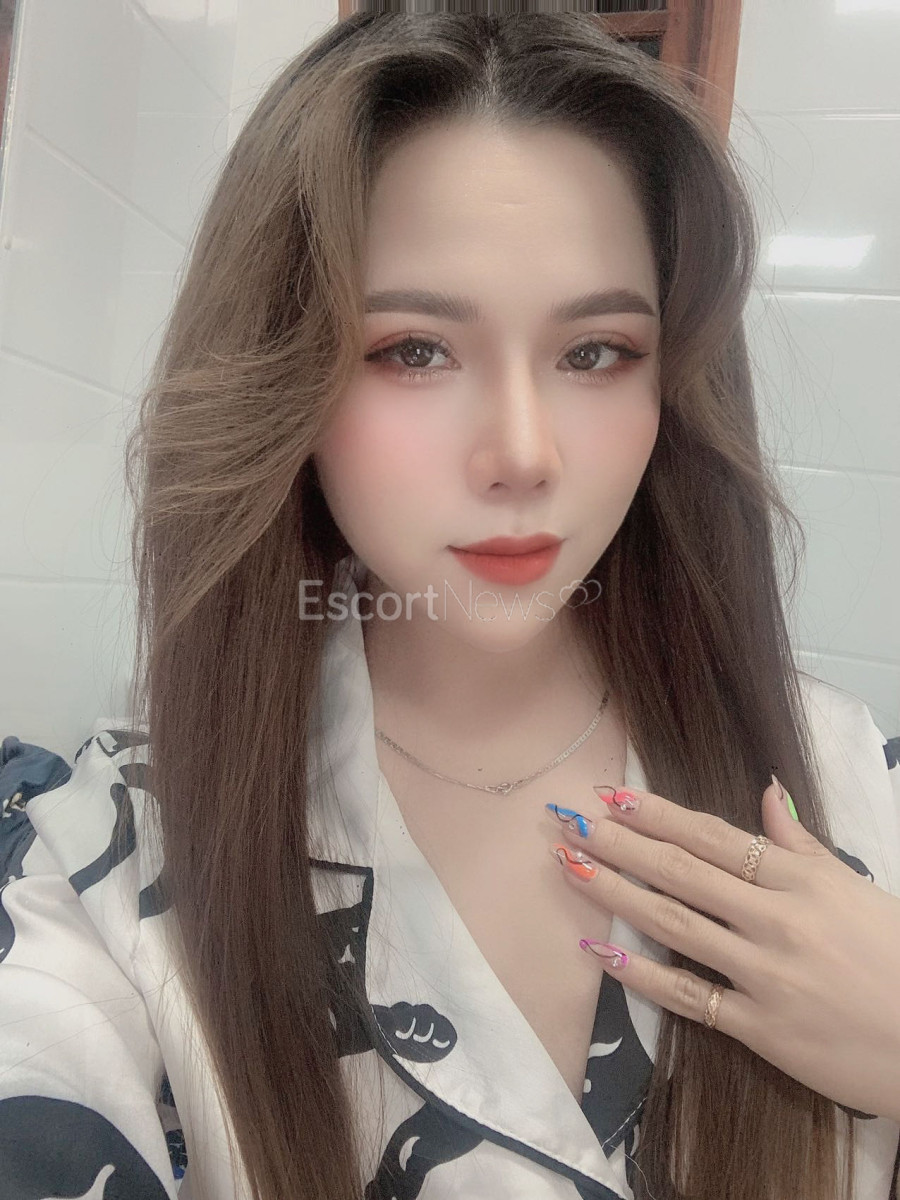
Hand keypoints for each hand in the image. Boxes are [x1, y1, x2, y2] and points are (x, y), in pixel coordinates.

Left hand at [545, 780, 899, 1122]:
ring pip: (675, 925)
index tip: (614, 797)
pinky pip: (690, 996)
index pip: (715, 838)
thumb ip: (803, 844)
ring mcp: (764, 975)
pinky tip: (602, 951)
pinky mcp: (759, 1028)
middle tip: (570, 823)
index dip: (659, 816)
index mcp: (802, 881)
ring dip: (617, 893)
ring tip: (571, 868)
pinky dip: (642, 974)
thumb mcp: (857, 889)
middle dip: (621, 845)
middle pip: (682, 873)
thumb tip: (767, 790)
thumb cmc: (897, 959)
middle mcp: (776, 921)